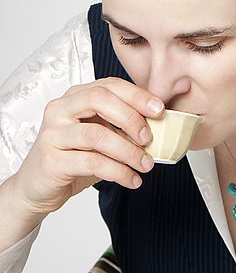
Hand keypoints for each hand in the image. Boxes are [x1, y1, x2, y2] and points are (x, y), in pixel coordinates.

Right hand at [12, 77, 164, 214]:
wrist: (37, 187)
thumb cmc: (73, 157)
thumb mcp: (100, 136)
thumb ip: (122, 127)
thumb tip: (160, 125)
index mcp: (75, 97)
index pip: (109, 85)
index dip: (136, 95)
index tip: (159, 109)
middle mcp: (60, 110)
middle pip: (99, 99)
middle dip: (130, 117)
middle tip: (149, 138)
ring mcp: (53, 134)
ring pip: (96, 134)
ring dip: (128, 151)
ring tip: (146, 164)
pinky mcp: (52, 160)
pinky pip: (91, 162)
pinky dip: (118, 172)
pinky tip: (132, 180)